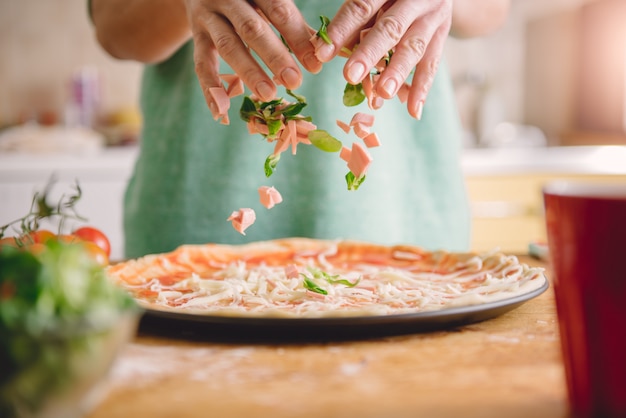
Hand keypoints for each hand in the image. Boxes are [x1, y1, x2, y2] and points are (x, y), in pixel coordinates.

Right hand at [184, 0, 322, 110]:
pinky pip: (201, 63)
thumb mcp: (268, 2)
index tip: (315, 65)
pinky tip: (221, 111)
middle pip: (252, 28)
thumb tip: (323, 50)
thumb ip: (293, 22)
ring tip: (268, 95)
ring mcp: (208, 16)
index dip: (298, 38)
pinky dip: (210, 88)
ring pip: (228, 45)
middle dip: (275, 56)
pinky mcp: (196, 35)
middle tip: (294, 82)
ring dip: (249, 72)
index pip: (279, 10)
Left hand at [315, 0, 452, 118]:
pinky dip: (421, 88)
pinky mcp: (442, 34)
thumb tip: (327, 51)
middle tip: (350, 76)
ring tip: (382, 93)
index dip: (341, 30)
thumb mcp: (374, 1)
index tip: (322, 53)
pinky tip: (412, 110)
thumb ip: (355, 22)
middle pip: (390, 28)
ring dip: (397, 72)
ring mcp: (433, 16)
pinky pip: (432, 63)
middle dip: (369, 54)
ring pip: (414, 46)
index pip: (362, 7)